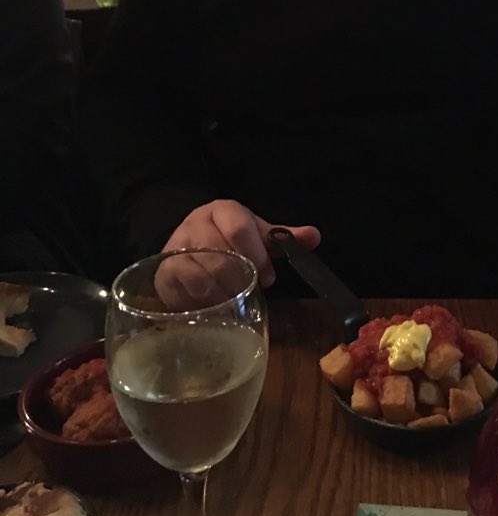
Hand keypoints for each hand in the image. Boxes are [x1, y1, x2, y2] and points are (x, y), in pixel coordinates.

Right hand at [159, 199, 320, 308]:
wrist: (188, 248)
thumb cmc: (229, 243)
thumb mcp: (257, 236)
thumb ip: (282, 238)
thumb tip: (314, 236)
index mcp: (223, 210)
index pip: (239, 227)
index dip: (256, 255)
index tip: (269, 278)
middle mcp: (196, 222)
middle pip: (219, 252)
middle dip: (240, 278)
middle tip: (250, 293)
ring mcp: (177, 244)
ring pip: (200, 270)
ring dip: (221, 291)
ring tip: (232, 301)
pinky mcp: (164, 267)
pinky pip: (182, 285)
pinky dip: (200, 298)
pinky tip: (211, 305)